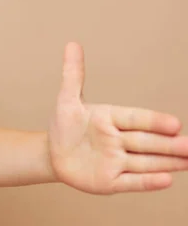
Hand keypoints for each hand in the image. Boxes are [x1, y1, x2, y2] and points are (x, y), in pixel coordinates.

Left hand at [48, 43, 187, 193]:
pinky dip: (147, 182)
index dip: (153, 122)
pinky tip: (168, 180)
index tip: (174, 124)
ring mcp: (117, 162)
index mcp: (112, 119)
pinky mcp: (111, 182)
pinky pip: (131, 182)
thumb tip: (72, 43)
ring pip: (146, 162)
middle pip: (147, 142)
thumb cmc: (63, 127)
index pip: (135, 118)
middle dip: (170, 145)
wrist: (51, 155)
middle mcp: (119, 140)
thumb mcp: (66, 101)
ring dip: (168, 162)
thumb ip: (73, 75)